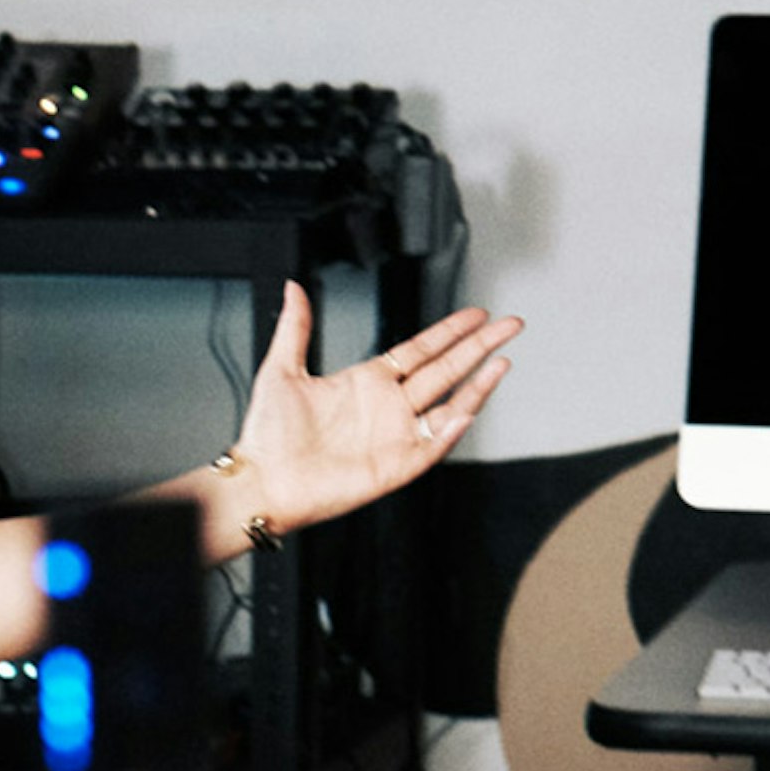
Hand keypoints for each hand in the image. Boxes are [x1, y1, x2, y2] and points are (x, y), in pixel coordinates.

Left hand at [226, 284, 520, 537]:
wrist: (259, 481)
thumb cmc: (267, 436)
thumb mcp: (281, 370)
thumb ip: (296, 328)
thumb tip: (293, 289)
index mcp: (366, 382)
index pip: (421, 350)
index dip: (450, 332)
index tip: (476, 314)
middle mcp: (387, 408)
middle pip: (445, 371)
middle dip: (479, 347)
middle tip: (510, 324)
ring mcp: (394, 437)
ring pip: (449, 407)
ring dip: (477, 386)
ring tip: (501, 362)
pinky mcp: (394, 466)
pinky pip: (432, 447)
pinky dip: (450, 430)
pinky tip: (466, 410)